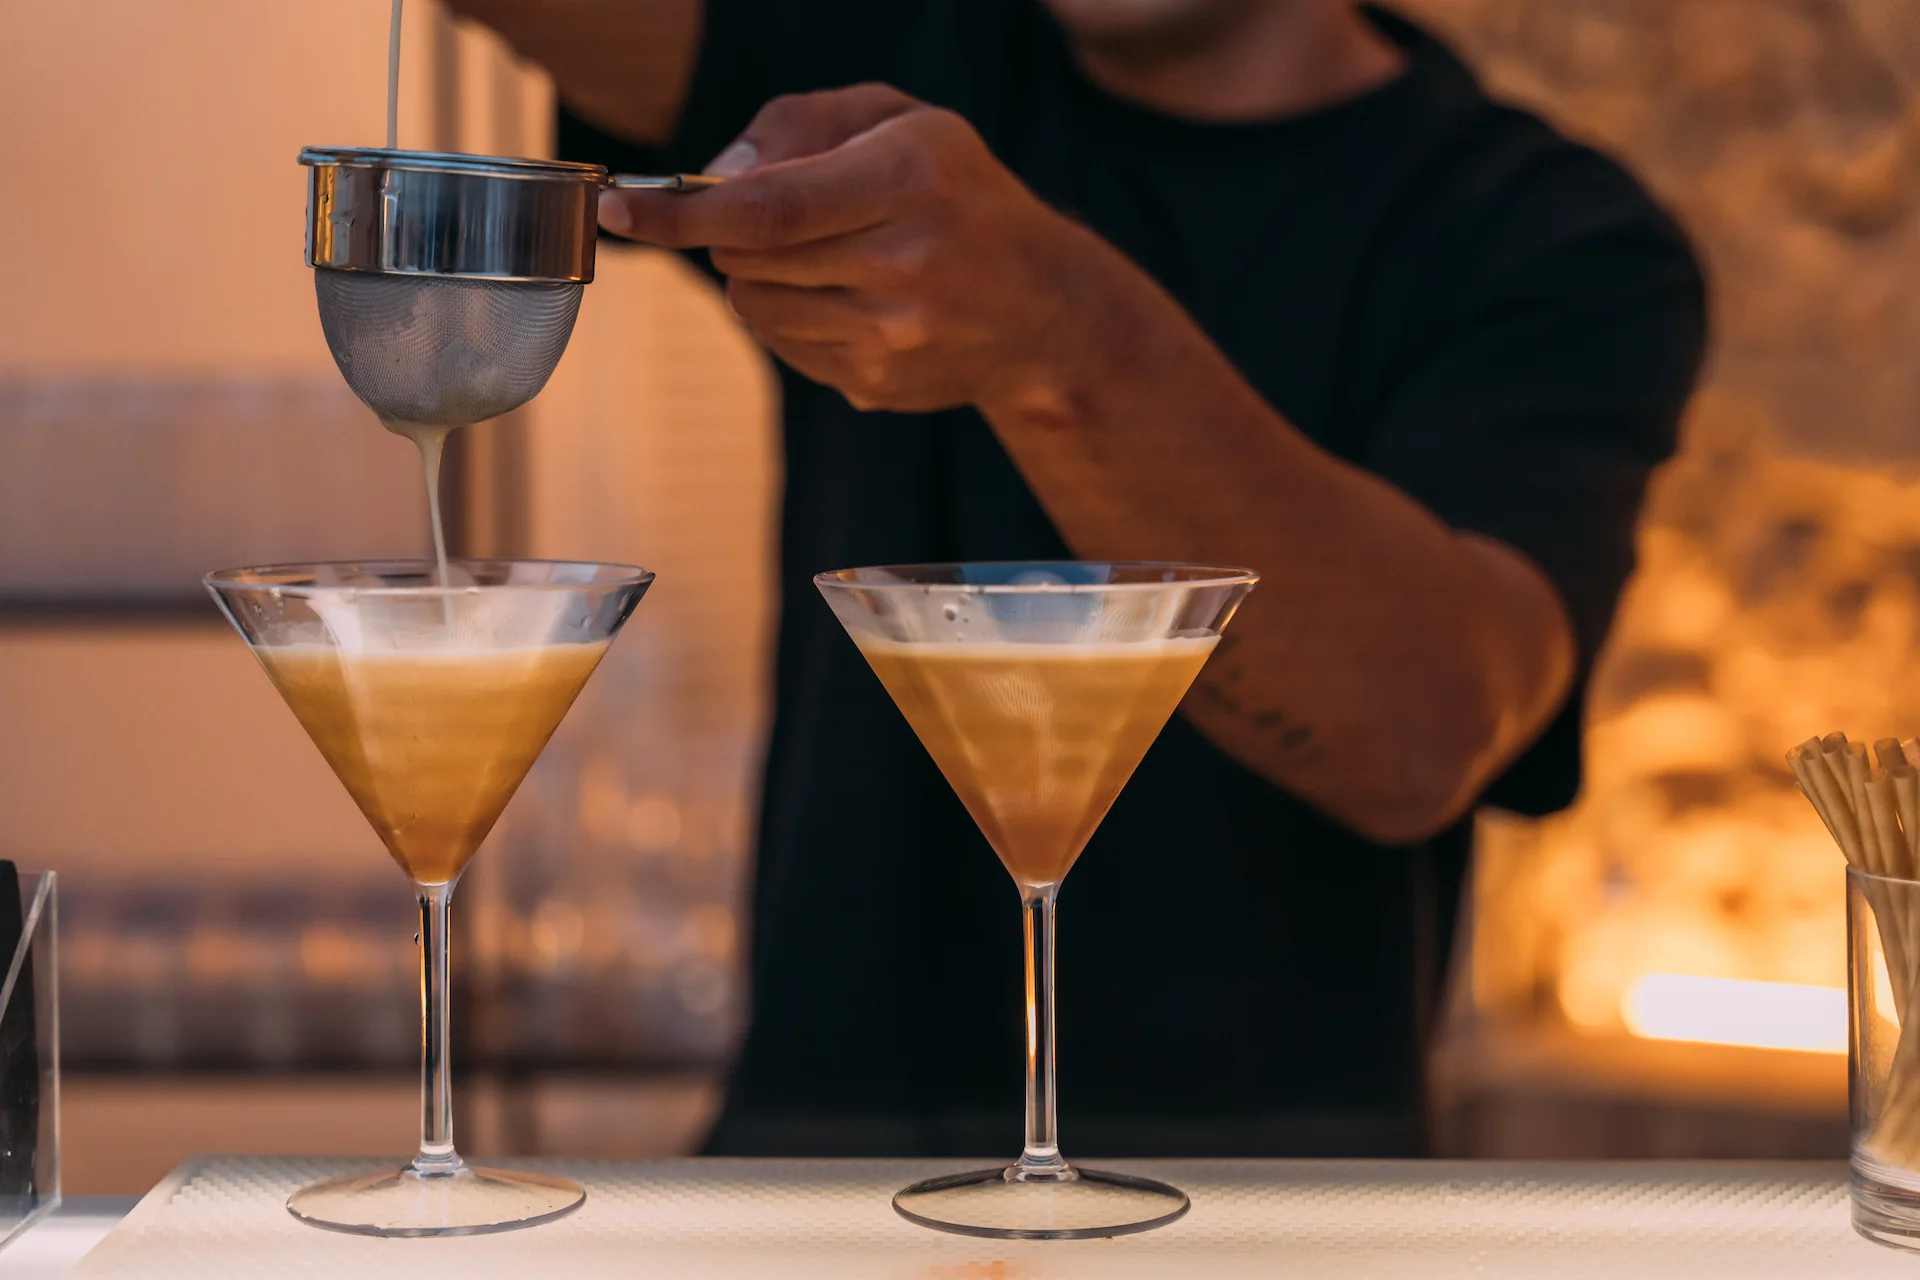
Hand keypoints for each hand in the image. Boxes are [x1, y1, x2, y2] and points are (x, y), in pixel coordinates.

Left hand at [598, 84, 1104, 413]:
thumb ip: (800, 125)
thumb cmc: (959, 195)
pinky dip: (789, 314)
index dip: (681, 214)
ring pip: (755, 304)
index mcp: (910, 181)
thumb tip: (715, 178)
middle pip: (749, 256)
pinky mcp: (878, 383)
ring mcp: (893, 337)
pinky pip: (782, 345)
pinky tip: (845, 298)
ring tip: (825, 256)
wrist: (1045, 309)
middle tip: (769, 215)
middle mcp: (905, 265)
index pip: (766, 207)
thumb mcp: (899, 120)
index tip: (618, 210)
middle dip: (730, 230)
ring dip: (760, 274)